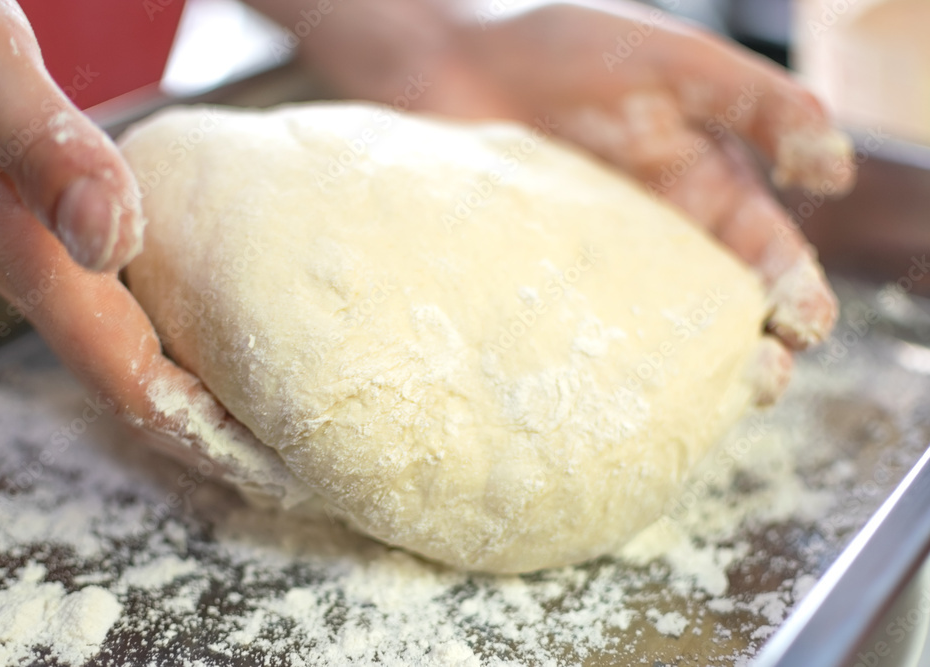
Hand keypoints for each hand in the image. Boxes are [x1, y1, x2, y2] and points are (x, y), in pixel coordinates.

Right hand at [0, 0, 257, 478]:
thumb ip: (38, 142)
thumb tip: (108, 238)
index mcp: (11, 232)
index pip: (115, 366)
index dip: (188, 425)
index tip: (261, 460)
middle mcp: (19, 253)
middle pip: (118, 372)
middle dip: (195, 424)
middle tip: (277, 455)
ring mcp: (24, 239)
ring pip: (112, 338)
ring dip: (183, 384)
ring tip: (256, 409)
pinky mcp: (34, 213)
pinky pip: (106, 293)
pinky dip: (166, 324)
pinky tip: (206, 321)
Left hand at [269, 0, 854, 401]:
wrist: (454, 64)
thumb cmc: (564, 49)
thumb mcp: (675, 64)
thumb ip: (757, 103)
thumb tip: (834, 168)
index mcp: (711, 193)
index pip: (774, 261)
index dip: (799, 297)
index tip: (803, 322)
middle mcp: (665, 244)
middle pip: (726, 321)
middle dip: (756, 358)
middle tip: (759, 377)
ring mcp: (604, 274)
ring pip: (660, 346)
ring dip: (687, 380)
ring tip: (696, 400)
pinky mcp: (547, 289)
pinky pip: (583, 340)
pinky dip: (602, 371)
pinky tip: (606, 391)